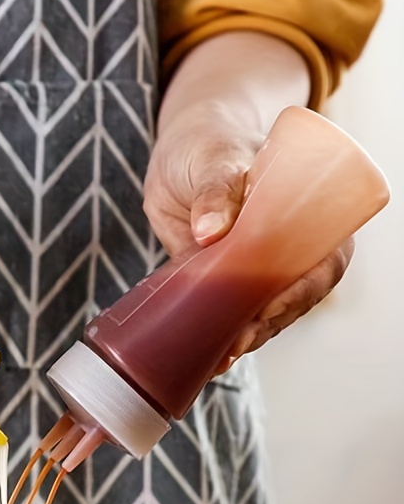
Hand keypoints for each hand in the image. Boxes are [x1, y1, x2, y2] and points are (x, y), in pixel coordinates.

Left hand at [143, 103, 353, 374]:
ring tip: (216, 358)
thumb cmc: (209, 145)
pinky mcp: (226, 282)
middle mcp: (290, 248)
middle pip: (291, 299)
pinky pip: (230, 314)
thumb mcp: (214, 158)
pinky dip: (220, 335)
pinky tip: (208, 355)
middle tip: (232, 345)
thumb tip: (212, 230)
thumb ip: (215, 188)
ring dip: (242, 338)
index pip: (319, 264)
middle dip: (263, 326)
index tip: (267, 310)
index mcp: (309, 214)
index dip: (297, 293)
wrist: (184, 150)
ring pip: (262, 313)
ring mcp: (258, 269)